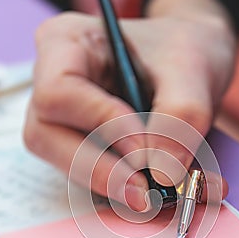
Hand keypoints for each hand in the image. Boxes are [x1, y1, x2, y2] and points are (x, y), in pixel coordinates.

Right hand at [24, 0, 234, 210]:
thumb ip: (182, 113)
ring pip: (64, 164)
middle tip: (145, 194)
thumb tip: (163, 174)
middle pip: (47, 137)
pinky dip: (122, 188)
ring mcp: (61, 121)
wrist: (187, 68)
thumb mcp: (192, 68)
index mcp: (65, 44)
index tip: (144, 147)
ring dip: (111, 184)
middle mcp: (51, 84)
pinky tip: (156, 188)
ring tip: (156, 193)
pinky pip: (88, 176)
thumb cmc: (179, 54)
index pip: (59, 92)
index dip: (100, 122)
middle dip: (98, 170)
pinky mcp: (79, 147)